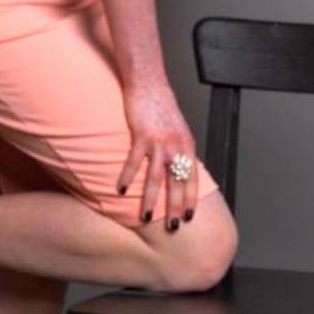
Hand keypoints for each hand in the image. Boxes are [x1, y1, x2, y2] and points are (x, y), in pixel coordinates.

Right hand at [118, 78, 200, 231]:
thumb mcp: (179, 131)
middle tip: (173, 228)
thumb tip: (179, 170)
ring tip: (146, 218)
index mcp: (188, 146)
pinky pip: (133, 162)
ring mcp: (159, 142)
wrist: (149, 85)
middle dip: (175, 208)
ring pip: (155, 179)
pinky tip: (120, 191)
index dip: (191, 199)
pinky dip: (126, 177)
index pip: (193, 179)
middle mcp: (176, 147)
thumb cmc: (162, 107)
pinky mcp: (141, 136)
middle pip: (177, 184)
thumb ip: (180, 151)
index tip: (190, 217)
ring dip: (150, 200)